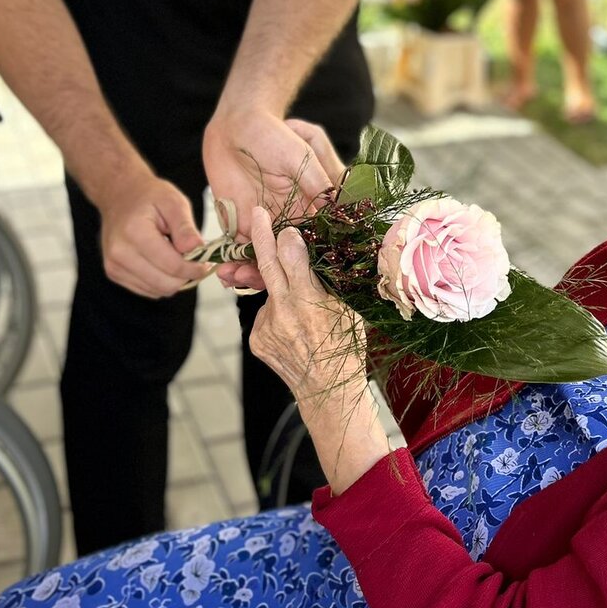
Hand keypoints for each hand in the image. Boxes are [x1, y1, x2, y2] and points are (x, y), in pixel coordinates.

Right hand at [99, 170, 211, 297]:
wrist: (119, 195)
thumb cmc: (149, 196)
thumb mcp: (174, 202)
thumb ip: (186, 228)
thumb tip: (198, 250)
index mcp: (134, 233)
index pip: (172, 266)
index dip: (195, 268)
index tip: (206, 261)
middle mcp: (120, 253)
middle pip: (166, 284)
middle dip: (185, 274)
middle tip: (194, 258)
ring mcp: (114, 266)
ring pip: (158, 291)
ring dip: (174, 278)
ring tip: (175, 254)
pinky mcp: (114, 274)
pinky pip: (148, 290)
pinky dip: (161, 280)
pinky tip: (162, 260)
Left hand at [203, 111, 344, 282]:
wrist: (237, 124)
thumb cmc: (275, 133)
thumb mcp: (302, 156)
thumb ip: (318, 184)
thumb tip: (337, 211)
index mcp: (311, 206)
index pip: (316, 240)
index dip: (310, 259)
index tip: (302, 274)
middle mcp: (290, 219)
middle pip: (289, 257)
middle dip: (279, 274)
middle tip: (265, 284)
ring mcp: (265, 224)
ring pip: (264, 258)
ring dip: (253, 273)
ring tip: (236, 278)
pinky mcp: (240, 224)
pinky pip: (239, 250)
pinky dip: (233, 264)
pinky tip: (225, 273)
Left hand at [244, 208, 367, 401]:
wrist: (327, 393)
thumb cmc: (347, 349)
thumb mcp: (349, 309)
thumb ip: (332, 280)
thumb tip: (319, 248)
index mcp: (311, 303)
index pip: (293, 259)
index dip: (288, 239)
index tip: (287, 225)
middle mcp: (283, 313)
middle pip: (267, 265)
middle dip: (261, 236)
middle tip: (257, 214)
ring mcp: (266, 327)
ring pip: (271, 293)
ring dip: (282, 291)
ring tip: (304, 314)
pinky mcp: (256, 339)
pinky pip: (266, 314)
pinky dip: (278, 313)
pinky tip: (294, 328)